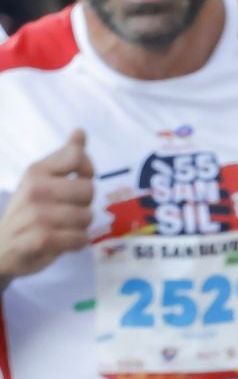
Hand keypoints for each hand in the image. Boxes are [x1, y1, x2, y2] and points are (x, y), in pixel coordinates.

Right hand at [0, 131, 94, 280]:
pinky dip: (78, 242)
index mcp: (36, 171)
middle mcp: (35, 189)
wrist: (3, 247)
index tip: (76, 180)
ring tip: (62, 227)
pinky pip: (81, 238)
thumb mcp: (43, 179)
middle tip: (65, 211)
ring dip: (81, 226)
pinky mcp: (42, 239)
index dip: (87, 171)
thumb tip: (81, 131)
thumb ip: (66, 158)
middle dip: (83, 203)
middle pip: (88, 190)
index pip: (77, 157)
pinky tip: (64, 241)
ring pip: (87, 216)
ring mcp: (37, 215)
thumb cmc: (30, 211)